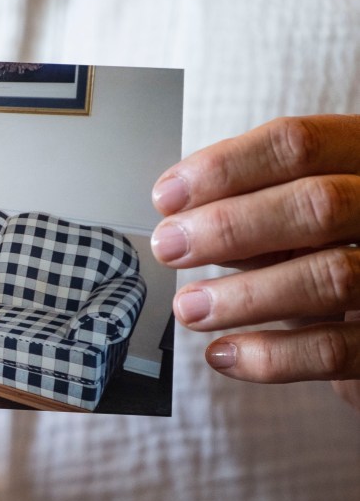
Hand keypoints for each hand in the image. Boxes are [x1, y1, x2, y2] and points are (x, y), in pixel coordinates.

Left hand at [150, 115, 359, 411]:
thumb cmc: (331, 253)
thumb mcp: (297, 220)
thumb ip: (254, 212)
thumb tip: (183, 222)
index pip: (299, 144)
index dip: (224, 169)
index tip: (168, 196)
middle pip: (317, 204)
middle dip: (229, 227)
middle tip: (170, 246)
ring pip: (330, 276)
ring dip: (242, 296)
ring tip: (189, 307)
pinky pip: (333, 350)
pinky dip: (269, 356)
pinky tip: (223, 354)